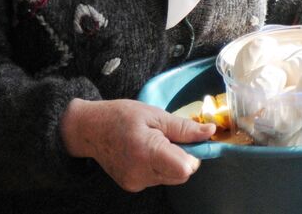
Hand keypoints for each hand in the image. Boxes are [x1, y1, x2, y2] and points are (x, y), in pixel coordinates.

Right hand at [59, 98, 212, 191]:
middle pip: (181, 175)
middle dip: (184, 158)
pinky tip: (146, 153)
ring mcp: (135, 182)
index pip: (184, 169)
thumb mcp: (156, 115)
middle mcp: (141, 173)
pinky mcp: (131, 186)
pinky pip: (158, 180)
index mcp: (148, 151)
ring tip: (155, 143)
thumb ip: (184, 128)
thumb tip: (210, 132)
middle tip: (170, 138)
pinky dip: (159, 167)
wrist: (91, 130)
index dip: (193, 156)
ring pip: (171, 178)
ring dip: (171, 163)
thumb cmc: (123, 117)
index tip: (189, 141)